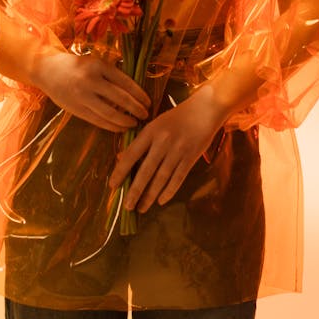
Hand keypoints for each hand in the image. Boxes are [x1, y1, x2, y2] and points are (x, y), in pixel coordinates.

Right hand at [32, 50, 150, 131]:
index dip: (139, 94)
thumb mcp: (95, 63)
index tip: (148, 102)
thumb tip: (134, 93)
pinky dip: (112, 126)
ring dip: (125, 120)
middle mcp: (91, 80)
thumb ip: (111, 75)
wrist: (48, 70)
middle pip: (120, 99)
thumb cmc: (76, 66)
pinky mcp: (76, 109)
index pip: (125, 82)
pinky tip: (121, 128)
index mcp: (99, 66)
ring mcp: (82, 96)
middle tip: (146, 114)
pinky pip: (98, 120)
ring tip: (135, 123)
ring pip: (110, 113)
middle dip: (136, 109)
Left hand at [108, 85, 226, 211]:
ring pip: (161, 178)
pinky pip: (178, 178)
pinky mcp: (191, 157)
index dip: (120, 171)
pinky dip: (169, 191)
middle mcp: (162, 142)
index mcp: (150, 131)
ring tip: (141, 208)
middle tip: (127, 207)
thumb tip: (121, 158)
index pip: (131, 154)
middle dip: (135, 191)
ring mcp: (177, 150)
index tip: (113, 186)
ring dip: (150, 195)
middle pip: (146, 171)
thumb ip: (141, 141)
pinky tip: (161, 201)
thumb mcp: (156, 124)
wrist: (205, 110)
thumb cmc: (177, 117)